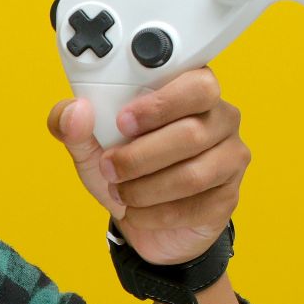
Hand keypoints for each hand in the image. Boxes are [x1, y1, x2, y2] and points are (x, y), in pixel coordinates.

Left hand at [47, 68, 248, 265]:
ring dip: (145, 189)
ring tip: (120, 192)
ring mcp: (231, 158)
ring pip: (193, 175)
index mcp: (191, 91)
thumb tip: (75, 111)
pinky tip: (139, 211)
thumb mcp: (90, 146)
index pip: (197, 83)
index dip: (160, 104)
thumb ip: (73, 125)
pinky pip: (195, 206)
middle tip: (110, 167)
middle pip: (193, 133)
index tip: (122, 122)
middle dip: (140, 156)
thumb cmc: (126, 169)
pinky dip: (155, 214)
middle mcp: (220, 118)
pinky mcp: (228, 196)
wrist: (144, 219)